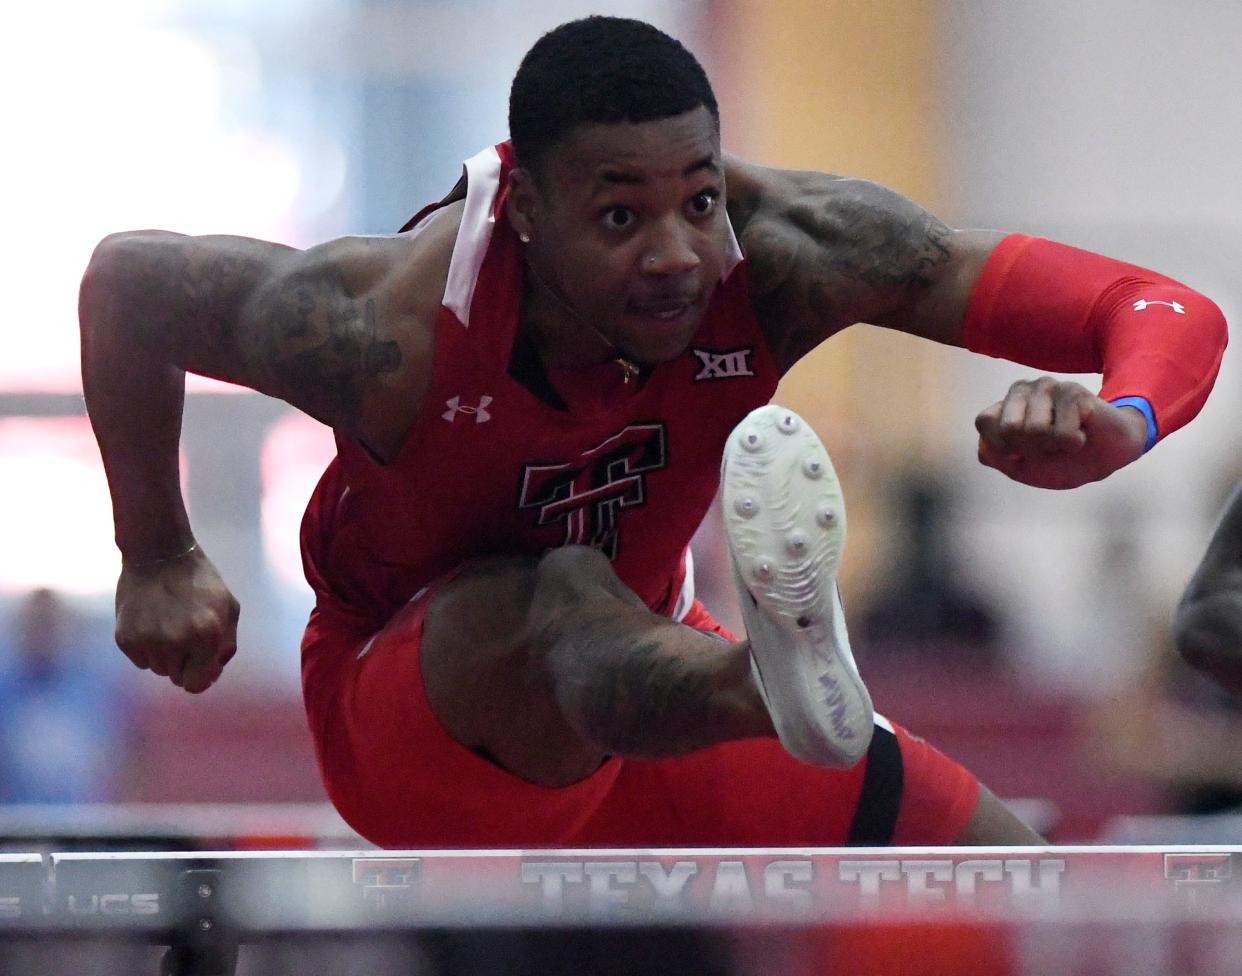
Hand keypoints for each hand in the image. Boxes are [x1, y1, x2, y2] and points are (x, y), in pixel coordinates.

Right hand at [115, 544, 238, 693]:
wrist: (159, 553)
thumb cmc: (199, 581)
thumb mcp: (228, 608)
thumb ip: (226, 645)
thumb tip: (213, 674)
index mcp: (206, 636)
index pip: (196, 684)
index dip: (199, 677)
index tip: (198, 665)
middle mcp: (176, 643)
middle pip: (175, 677)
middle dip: (182, 662)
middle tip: (182, 632)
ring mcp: (147, 641)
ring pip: (157, 667)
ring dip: (164, 654)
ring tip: (167, 623)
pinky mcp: (125, 638)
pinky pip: (139, 659)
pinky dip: (145, 646)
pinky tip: (151, 620)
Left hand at [974, 377, 1146, 488]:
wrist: (1105, 457)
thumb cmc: (1060, 460)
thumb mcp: (1018, 469)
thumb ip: (994, 455)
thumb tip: (986, 442)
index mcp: (1004, 406)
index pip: (984, 421)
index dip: (1004, 447)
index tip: (1022, 452)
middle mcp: (1022, 390)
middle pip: (1009, 428)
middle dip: (1029, 448)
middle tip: (1047, 446)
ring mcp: (1048, 387)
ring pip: (1035, 429)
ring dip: (1053, 446)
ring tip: (1064, 439)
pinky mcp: (1074, 391)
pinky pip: (1063, 433)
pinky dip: (1073, 443)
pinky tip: (1081, 434)